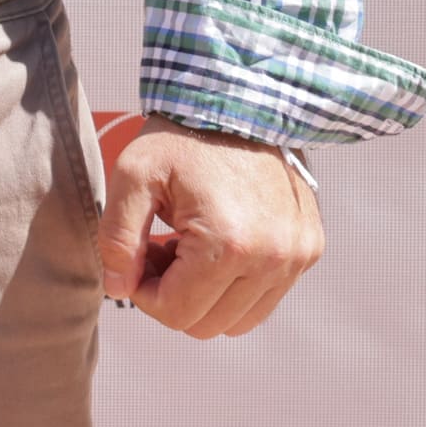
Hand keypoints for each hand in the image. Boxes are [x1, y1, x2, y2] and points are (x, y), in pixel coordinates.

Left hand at [100, 123, 322, 336]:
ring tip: (186, 246)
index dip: (143, 293)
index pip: (177, 313)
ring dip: (205, 294)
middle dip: (173, 295)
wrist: (242, 102)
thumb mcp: (132, 175)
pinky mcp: (309, 251)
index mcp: (228, 245)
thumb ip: (116, 238)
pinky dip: (235, 285)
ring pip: (239, 319)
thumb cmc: (182, 136)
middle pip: (208, 324)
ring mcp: (297, 258)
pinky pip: (265, 298)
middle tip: (158, 248)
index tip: (137, 254)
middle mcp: (273, 260)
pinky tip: (216, 243)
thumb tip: (117, 289)